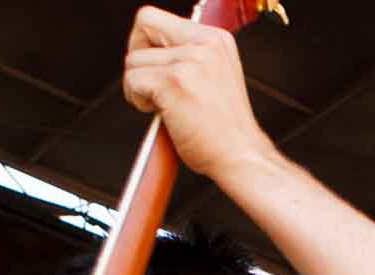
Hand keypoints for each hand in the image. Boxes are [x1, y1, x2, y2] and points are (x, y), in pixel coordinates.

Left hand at [124, 6, 272, 180]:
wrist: (242, 156)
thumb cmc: (226, 130)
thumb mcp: (214, 76)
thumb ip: (188, 56)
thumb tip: (151, 48)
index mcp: (216, 39)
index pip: (157, 18)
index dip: (147, 41)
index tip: (155, 66)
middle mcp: (205, 44)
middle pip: (142, 26)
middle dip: (138, 56)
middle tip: (151, 83)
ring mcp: (190, 62)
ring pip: (134, 60)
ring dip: (139, 86)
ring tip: (164, 106)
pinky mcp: (175, 82)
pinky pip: (132, 80)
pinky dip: (137, 100)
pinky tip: (161, 114)